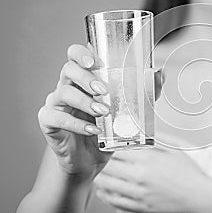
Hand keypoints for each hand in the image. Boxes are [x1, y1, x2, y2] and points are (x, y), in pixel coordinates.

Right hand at [38, 43, 163, 181]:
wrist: (91, 160)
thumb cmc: (107, 129)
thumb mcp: (129, 109)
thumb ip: (144, 91)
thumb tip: (160, 73)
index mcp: (84, 78)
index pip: (75, 55)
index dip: (81, 53)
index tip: (95, 61)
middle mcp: (67, 86)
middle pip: (68, 69)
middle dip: (86, 78)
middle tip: (104, 91)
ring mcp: (56, 103)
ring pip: (62, 93)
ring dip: (85, 101)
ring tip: (103, 112)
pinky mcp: (49, 122)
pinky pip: (57, 118)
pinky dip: (76, 124)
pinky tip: (93, 130)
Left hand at [94, 134, 211, 212]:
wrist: (198, 197)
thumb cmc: (189, 174)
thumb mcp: (175, 150)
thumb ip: (155, 139)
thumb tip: (141, 130)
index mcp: (148, 159)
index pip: (116, 149)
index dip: (109, 145)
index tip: (108, 143)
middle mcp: (140, 176)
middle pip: (106, 166)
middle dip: (103, 160)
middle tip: (104, 157)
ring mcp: (138, 194)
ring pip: (105, 184)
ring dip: (102, 176)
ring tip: (105, 171)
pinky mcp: (138, 207)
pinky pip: (113, 200)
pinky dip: (107, 193)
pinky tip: (109, 187)